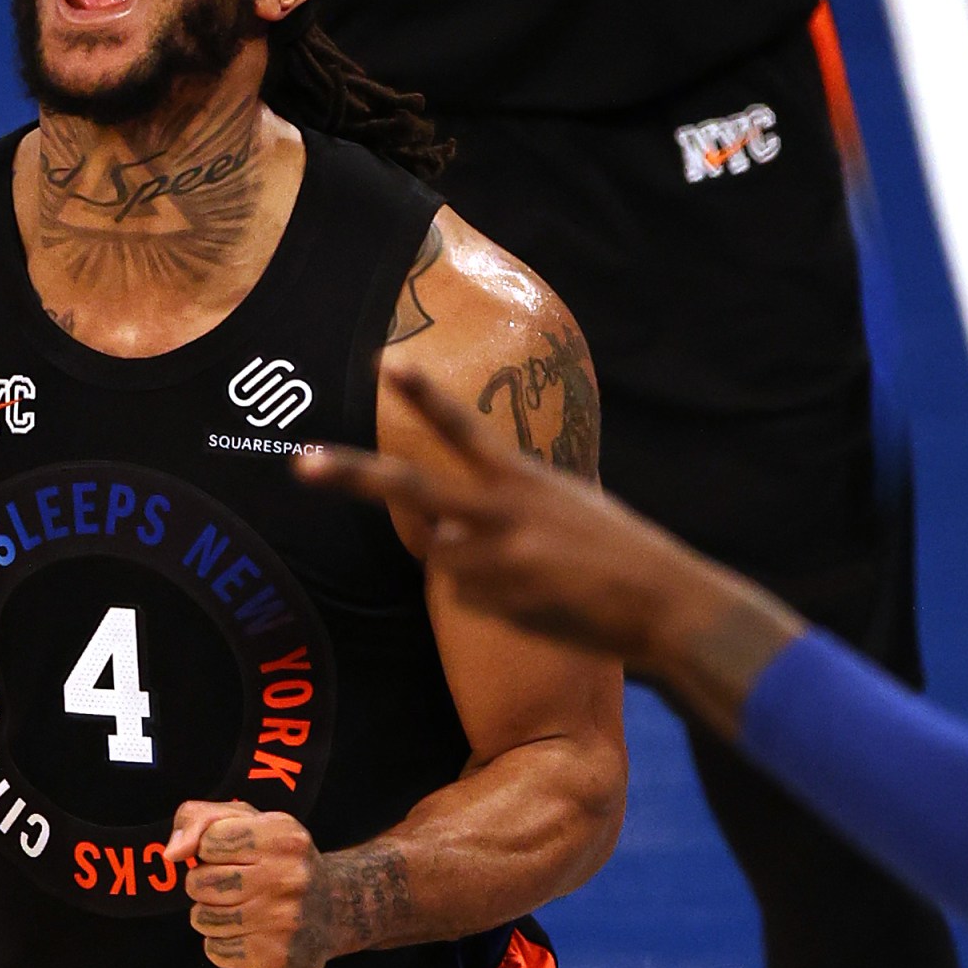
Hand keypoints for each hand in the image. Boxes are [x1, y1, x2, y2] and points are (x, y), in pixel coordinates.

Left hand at [168, 800, 349, 967]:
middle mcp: (288, 877)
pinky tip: (250, 934)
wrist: (334, 909)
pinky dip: (223, 944)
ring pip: (203, 918)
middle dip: (206, 884)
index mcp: (282, 836)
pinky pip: (215, 951)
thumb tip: (171, 854)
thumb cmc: (277, 859)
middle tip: (235, 885)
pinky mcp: (275, 959)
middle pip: (199, 882)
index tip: (231, 854)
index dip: (210, 849)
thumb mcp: (247, 821)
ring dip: (211, 916)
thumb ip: (199, 819)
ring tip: (241, 909)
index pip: (208, 841)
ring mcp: (284, 921)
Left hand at [300, 368, 721, 661]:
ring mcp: (494, 561)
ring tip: (535, 574)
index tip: (388, 363)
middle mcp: (501, 514)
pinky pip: (468, 598)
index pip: (464, 429)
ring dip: (474, 567)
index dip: (424, 395)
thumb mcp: (572, 507)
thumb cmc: (623, 554)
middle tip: (301, 463)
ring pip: (444, 558)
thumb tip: (453, 526)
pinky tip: (540, 603)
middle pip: (410, 489)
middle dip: (353, 477)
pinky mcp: (496, 603)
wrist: (665, 605)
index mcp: (524, 479)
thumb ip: (513, 504)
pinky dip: (493, 601)